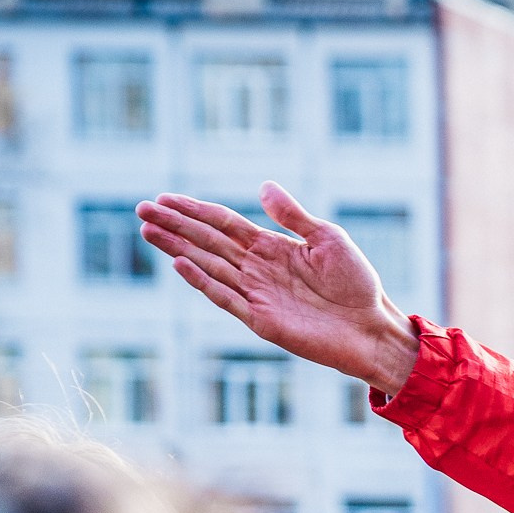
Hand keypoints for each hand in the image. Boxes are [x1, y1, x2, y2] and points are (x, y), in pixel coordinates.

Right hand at [136, 185, 420, 395]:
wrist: (372, 327)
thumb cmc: (357, 284)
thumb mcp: (328, 239)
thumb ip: (293, 216)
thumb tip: (262, 186)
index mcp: (271, 247)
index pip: (223, 224)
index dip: (194, 210)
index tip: (164, 198)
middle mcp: (257, 269)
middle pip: (207, 242)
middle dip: (175, 225)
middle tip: (142, 209)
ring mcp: (256, 294)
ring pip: (208, 266)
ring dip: (178, 248)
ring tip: (148, 231)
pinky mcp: (261, 320)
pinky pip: (226, 298)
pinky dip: (202, 281)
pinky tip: (181, 263)